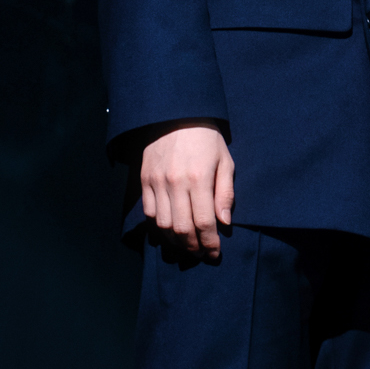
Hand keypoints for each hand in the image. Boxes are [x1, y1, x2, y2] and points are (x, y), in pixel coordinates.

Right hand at [138, 121, 234, 258]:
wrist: (175, 115)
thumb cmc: (206, 138)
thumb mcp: (225, 161)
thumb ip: (225, 193)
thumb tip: (224, 222)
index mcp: (199, 178)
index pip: (204, 222)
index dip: (210, 243)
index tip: (215, 253)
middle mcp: (176, 183)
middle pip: (182, 229)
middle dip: (193, 247)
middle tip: (202, 254)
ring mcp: (157, 183)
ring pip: (163, 225)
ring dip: (176, 242)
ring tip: (187, 246)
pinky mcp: (144, 181)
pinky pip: (149, 213)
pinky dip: (158, 228)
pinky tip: (169, 232)